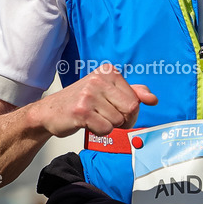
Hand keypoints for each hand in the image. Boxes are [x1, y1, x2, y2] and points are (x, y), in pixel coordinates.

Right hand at [30, 63, 157, 137]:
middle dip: (123, 120)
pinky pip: (105, 129)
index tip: (117, 111)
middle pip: (131, 109)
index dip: (130, 111)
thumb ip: (133, 92)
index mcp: (109, 72)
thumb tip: (153, 99)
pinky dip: (99, 132)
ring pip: (118, 121)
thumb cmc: (81, 102)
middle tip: (107, 118)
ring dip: (108, 126)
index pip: (136, 99)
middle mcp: (99, 79)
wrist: (49, 112)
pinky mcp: (82, 111)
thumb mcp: (108, 91)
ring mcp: (89, 94)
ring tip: (94, 118)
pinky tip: (88, 124)